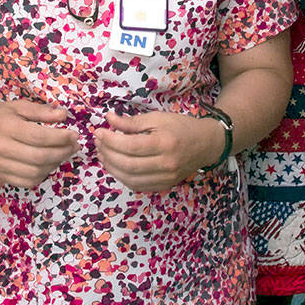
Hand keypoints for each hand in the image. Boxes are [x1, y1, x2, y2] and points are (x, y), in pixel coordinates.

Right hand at [0, 100, 77, 188]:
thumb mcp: (16, 107)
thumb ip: (40, 111)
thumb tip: (64, 115)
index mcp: (6, 127)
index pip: (39, 137)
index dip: (60, 138)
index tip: (74, 135)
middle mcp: (1, 148)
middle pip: (39, 157)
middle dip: (62, 153)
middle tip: (74, 146)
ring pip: (35, 172)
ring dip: (55, 165)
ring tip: (63, 154)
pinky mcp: (0, 176)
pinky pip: (26, 182)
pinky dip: (42, 175)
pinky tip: (48, 164)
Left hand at [94, 110, 223, 192]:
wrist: (206, 144)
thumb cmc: (181, 127)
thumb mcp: (158, 118)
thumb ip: (132, 122)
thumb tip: (108, 119)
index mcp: (164, 144)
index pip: (130, 146)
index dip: (110, 140)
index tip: (99, 132)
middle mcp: (165, 164)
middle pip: (127, 164)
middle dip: (107, 154)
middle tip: (98, 143)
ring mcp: (165, 178)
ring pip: (130, 179)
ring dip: (111, 167)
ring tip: (103, 154)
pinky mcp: (164, 185)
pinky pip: (137, 186)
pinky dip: (122, 177)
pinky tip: (116, 166)